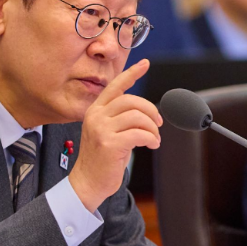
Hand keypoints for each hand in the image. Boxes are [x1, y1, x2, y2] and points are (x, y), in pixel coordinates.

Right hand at [68, 59, 161, 212]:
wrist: (87, 182)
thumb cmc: (101, 159)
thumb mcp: (105, 132)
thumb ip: (118, 118)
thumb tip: (145, 111)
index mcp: (95, 110)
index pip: (115, 86)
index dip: (131, 74)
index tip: (145, 64)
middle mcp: (96, 116)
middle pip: (131, 100)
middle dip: (151, 111)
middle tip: (158, 124)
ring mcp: (101, 129)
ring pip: (138, 117)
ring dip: (153, 128)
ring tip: (154, 139)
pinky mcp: (109, 144)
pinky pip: (139, 134)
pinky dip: (151, 138)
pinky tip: (152, 145)